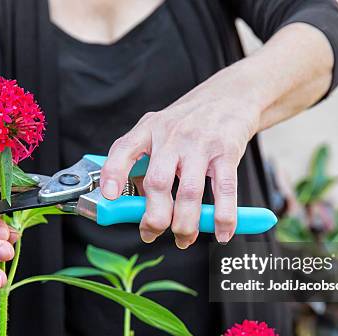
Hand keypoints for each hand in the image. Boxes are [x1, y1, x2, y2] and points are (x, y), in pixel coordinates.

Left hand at [100, 74, 259, 248]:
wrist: (229, 96)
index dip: (113, 174)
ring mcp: (200, 144)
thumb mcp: (158, 130)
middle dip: (155, 217)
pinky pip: (224, 189)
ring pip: (190, 192)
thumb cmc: (188, 121)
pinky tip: (221, 232)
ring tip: (184, 238)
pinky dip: (223, 216)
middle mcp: (172, 135)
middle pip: (158, 182)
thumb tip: (129, 205)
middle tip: (152, 233)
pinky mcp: (227, 152)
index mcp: (149, 129)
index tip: (109, 197)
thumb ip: (142, 160)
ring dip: (185, 223)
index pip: (124, 150)